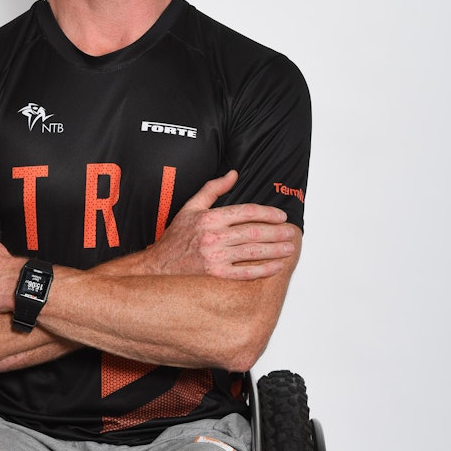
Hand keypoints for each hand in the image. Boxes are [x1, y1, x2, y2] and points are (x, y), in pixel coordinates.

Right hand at [145, 170, 298, 279]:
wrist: (159, 265)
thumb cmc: (176, 237)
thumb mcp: (190, 206)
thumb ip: (213, 188)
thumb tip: (233, 174)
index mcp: (209, 218)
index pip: (246, 212)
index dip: (267, 213)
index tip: (280, 216)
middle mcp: (213, 236)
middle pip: (253, 232)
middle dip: (276, 232)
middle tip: (291, 232)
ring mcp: (215, 257)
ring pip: (253, 252)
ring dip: (275, 249)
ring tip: (289, 248)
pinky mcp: (216, 275)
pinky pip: (245, 273)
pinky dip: (263, 270)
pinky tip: (276, 266)